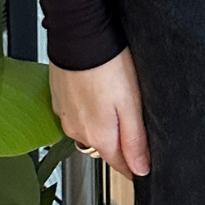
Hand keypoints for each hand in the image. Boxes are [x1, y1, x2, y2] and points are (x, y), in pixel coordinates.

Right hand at [49, 45, 150, 178]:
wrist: (78, 33)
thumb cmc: (107, 63)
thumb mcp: (131, 102)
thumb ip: (135, 139)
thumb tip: (140, 170)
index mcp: (98, 135)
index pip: (120, 166)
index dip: (135, 166)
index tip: (145, 162)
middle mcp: (78, 131)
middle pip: (105, 149)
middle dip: (121, 144)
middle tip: (136, 122)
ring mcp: (66, 116)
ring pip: (91, 131)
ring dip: (104, 125)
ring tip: (117, 102)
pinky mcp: (60, 100)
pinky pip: (78, 115)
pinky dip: (89, 110)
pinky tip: (99, 92)